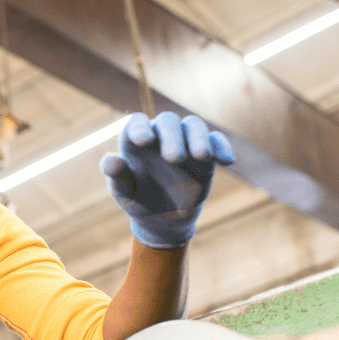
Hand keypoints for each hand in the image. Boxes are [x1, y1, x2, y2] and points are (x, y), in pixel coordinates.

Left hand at [100, 112, 235, 248]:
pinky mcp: (205, 154)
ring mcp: (184, 142)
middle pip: (167, 121)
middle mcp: (160, 136)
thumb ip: (118, 178)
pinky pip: (216, 142)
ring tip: (201, 156)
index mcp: (136, 142)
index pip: (136, 122)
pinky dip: (222, 148)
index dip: (139, 128)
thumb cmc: (139, 201)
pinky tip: (226, 162)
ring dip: (199, 138)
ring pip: (193, 125)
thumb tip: (111, 161)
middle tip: (174, 159)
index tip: (143, 141)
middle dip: (172, 137)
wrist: (164, 218)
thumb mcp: (125, 194)